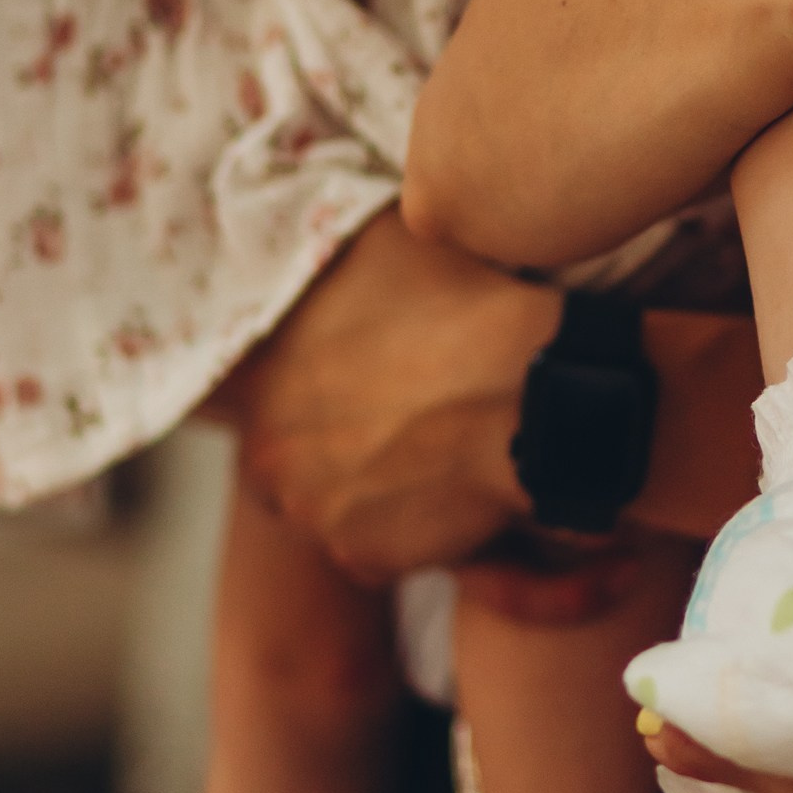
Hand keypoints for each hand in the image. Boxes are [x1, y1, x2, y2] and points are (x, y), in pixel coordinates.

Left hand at [216, 205, 557, 584]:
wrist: (531, 389)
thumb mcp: (381, 244)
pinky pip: (376, 548)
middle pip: (290, 459)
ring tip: (430, 453)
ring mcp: (314, 512)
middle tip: (397, 421)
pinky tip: (447, 488)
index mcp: (261, 376)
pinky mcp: (364, 557)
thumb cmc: (460, 304)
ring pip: (332, 506)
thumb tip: (321, 235)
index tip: (358, 381)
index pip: (262, 396)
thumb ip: (335, 258)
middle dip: (333, 445)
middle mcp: (269, 451)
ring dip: (367, 490)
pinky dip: (405, 529)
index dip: (311, 388)